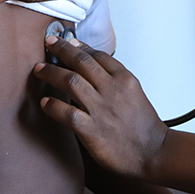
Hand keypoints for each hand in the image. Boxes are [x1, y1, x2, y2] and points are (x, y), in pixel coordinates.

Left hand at [34, 37, 167, 181]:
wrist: (154, 152)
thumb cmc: (144, 128)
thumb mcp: (135, 95)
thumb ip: (115, 83)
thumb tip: (93, 74)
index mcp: (125, 80)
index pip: (99, 55)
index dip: (80, 46)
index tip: (69, 41)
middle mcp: (112, 90)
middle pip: (82, 61)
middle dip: (62, 49)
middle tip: (49, 43)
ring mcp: (101, 109)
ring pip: (70, 81)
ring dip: (51, 73)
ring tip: (40, 69)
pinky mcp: (92, 129)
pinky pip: (67, 113)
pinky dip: (53, 106)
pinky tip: (45, 103)